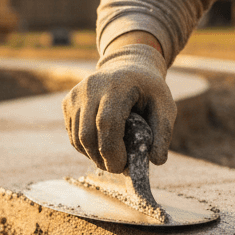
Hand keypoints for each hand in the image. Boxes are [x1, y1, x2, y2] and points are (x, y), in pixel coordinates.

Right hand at [62, 41, 176, 172]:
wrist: (128, 67)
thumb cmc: (148, 90)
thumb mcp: (165, 106)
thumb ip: (163, 132)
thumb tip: (156, 161)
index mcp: (117, 85)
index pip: (107, 123)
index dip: (112, 150)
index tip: (123, 166)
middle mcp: (91, 87)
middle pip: (87, 134)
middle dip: (102, 158)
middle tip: (118, 168)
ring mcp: (76, 94)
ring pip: (77, 138)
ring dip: (93, 156)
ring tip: (111, 159)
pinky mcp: (68, 102)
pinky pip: (72, 134)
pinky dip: (85, 147)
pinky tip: (101, 146)